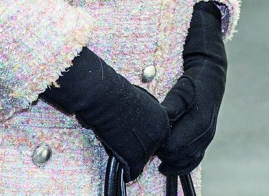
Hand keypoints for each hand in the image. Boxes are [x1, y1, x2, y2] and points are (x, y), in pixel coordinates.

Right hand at [40, 47, 169, 181]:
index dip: (144, 139)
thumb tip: (140, 122)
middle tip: (124, 143)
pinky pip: (133, 172)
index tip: (134, 138)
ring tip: (118, 147)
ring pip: (141, 160)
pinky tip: (119, 164)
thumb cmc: (117, 96)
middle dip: (138, 148)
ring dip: (130, 158)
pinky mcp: (136, 157)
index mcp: (163, 118)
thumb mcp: (141, 101)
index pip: (158, 137)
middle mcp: (160, 133)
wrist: (106, 99)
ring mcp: (149, 146)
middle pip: (151, 149)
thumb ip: (146, 115)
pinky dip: (126, 171)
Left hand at [159, 2, 227, 175]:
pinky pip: (194, 158)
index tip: (144, 134)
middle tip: (146, 140)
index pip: (172, 144)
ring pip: (186, 158)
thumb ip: (174, 102)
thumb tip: (163, 117)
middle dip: (161, 150)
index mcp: (200, 117)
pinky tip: (165, 164)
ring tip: (154, 150)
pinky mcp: (205, 136)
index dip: (156, 142)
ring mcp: (207, 134)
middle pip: (177, 154)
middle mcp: (206, 129)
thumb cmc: (194, 73)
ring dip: (169, 157)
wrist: (212, 67)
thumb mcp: (184, 83)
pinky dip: (179, 164)